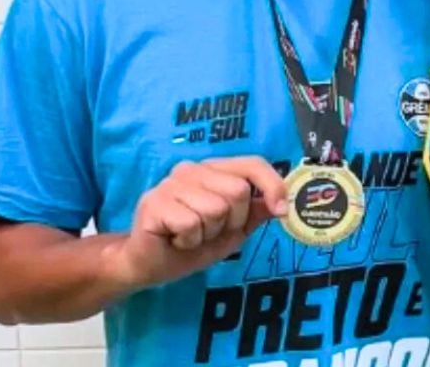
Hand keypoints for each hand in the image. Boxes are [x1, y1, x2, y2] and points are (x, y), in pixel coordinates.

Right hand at [108, 156, 287, 291]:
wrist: (147, 265)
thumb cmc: (190, 245)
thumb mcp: (232, 232)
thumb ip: (254, 213)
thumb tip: (282, 202)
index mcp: (213, 170)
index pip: (252, 163)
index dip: (272, 184)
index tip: (281, 210)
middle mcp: (192, 169)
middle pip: (238, 191)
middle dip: (231, 222)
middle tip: (208, 233)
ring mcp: (171, 183)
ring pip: (215, 209)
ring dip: (207, 234)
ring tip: (189, 237)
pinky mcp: (154, 202)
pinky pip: (191, 224)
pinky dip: (188, 241)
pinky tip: (174, 240)